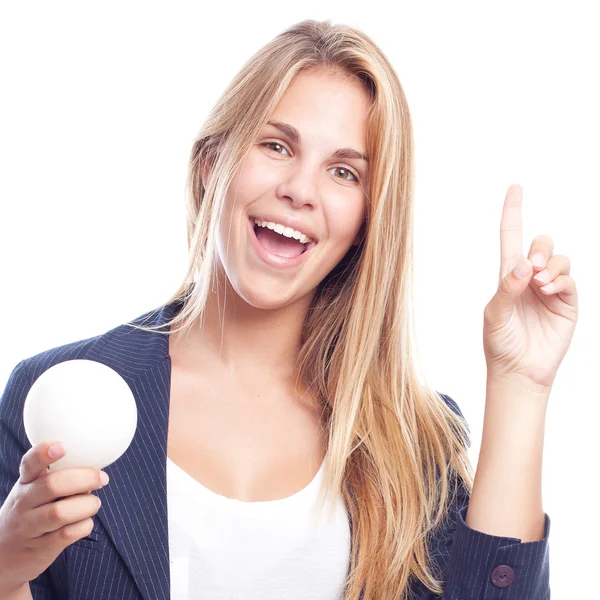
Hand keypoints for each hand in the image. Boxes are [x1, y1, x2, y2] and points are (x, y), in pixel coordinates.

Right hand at [0, 441, 107, 593]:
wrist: (3, 555)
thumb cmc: (30, 513)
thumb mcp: (33, 491)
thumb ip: (59, 477)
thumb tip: (94, 471)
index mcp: (25, 483)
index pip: (29, 464)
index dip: (44, 453)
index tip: (62, 446)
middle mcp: (24, 502)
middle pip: (53, 485)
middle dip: (85, 478)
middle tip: (102, 479)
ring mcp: (30, 526)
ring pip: (61, 512)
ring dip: (87, 505)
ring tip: (93, 503)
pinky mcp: (41, 547)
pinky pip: (69, 533)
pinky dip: (84, 525)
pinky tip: (84, 522)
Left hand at [483, 184, 577, 394]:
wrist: (518, 371)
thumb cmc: (500, 343)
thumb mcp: (495, 315)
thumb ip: (506, 289)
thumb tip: (523, 264)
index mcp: (507, 276)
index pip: (511, 237)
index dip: (513, 212)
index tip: (515, 187)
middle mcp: (530, 278)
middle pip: (541, 243)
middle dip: (540, 248)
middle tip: (532, 267)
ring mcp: (550, 290)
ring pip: (559, 259)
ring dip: (551, 266)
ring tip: (539, 285)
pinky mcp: (567, 303)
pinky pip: (570, 280)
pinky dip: (561, 281)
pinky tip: (548, 291)